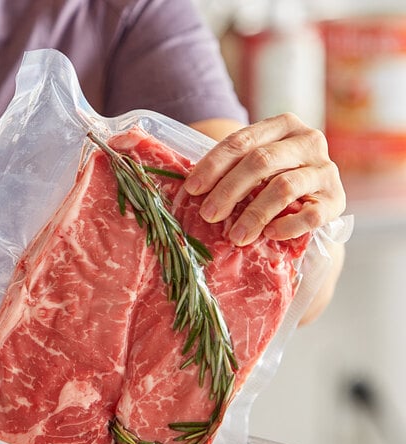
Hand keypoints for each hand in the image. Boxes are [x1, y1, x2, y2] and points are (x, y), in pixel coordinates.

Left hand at [185, 113, 345, 245]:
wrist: (314, 200)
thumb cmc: (271, 180)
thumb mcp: (252, 166)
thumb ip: (229, 169)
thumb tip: (188, 189)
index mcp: (283, 125)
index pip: (242, 140)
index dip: (214, 165)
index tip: (192, 189)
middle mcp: (308, 140)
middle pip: (261, 161)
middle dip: (229, 190)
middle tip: (208, 215)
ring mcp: (325, 170)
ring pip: (284, 187)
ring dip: (254, 214)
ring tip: (235, 236)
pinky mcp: (337, 200)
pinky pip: (312, 215)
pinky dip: (288, 225)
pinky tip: (269, 234)